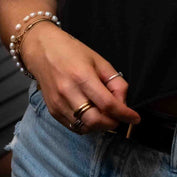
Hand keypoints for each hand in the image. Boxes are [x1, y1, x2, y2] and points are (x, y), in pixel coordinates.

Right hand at [21, 23, 139, 133]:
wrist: (42, 49)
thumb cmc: (71, 51)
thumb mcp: (99, 60)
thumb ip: (115, 81)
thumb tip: (123, 102)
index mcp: (82, 76)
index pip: (108, 104)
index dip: (124, 114)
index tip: (135, 118)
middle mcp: (68, 93)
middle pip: (96, 121)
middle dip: (112, 123)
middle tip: (120, 117)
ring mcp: (58, 104)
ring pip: (85, 127)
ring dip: (100, 126)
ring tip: (106, 115)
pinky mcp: (53, 111)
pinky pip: (74, 127)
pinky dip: (87, 126)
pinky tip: (92, 115)